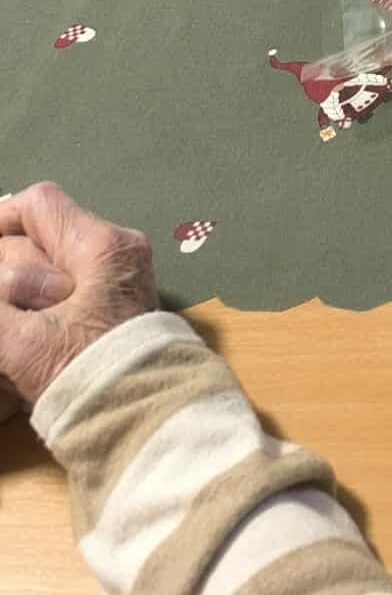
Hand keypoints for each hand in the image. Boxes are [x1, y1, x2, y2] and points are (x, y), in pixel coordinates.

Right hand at [0, 185, 156, 408]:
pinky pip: (70, 287)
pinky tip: (24, 332)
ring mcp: (123, 277)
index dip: (0, 220)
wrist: (143, 421)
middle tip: (5, 308)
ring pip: (54, 263)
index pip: (41, 205)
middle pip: (43, 236)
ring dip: (22, 290)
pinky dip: (41, 304)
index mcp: (101, 246)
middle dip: (10, 266)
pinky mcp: (120, 304)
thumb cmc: (84, 376)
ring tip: (14, 326)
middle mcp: (118, 250)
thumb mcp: (22, 344)